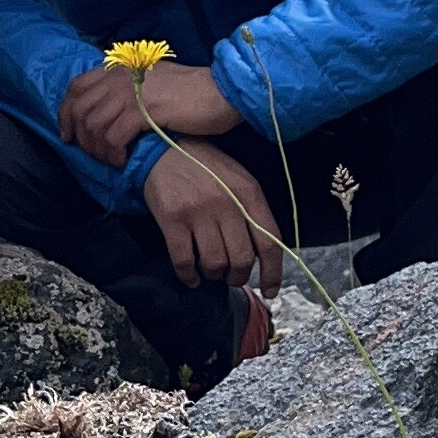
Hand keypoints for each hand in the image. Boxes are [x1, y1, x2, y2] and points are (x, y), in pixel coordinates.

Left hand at [58, 55, 241, 163]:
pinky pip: (113, 137)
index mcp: (121, 69)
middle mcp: (120, 77)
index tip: (68, 135)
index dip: (66, 113)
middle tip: (91, 155)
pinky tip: (124, 161)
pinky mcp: (143, 111)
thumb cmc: (192, 91)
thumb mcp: (154, 82)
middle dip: (80, 137)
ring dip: (98, 150)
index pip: (77, 87)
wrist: (222, 91)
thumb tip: (109, 112)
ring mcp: (131, 93)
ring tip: (112, 161)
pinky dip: (113, 154)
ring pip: (94, 126)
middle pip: (80, 109)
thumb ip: (130, 90)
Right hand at [142, 139, 283, 292]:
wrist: (164, 147)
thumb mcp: (238, 180)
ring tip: (210, 270)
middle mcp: (227, 203)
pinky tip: (191, 276)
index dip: (272, 272)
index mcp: (248, 193)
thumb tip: (261, 254)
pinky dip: (189, 276)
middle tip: (231, 276)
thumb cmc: (205, 167)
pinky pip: (184, 261)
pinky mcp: (172, 219)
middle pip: (242, 259)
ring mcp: (198, 212)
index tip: (270, 290)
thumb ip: (253, 212)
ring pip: (214, 263)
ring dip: (214, 275)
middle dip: (238, 277)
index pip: (269, 242)